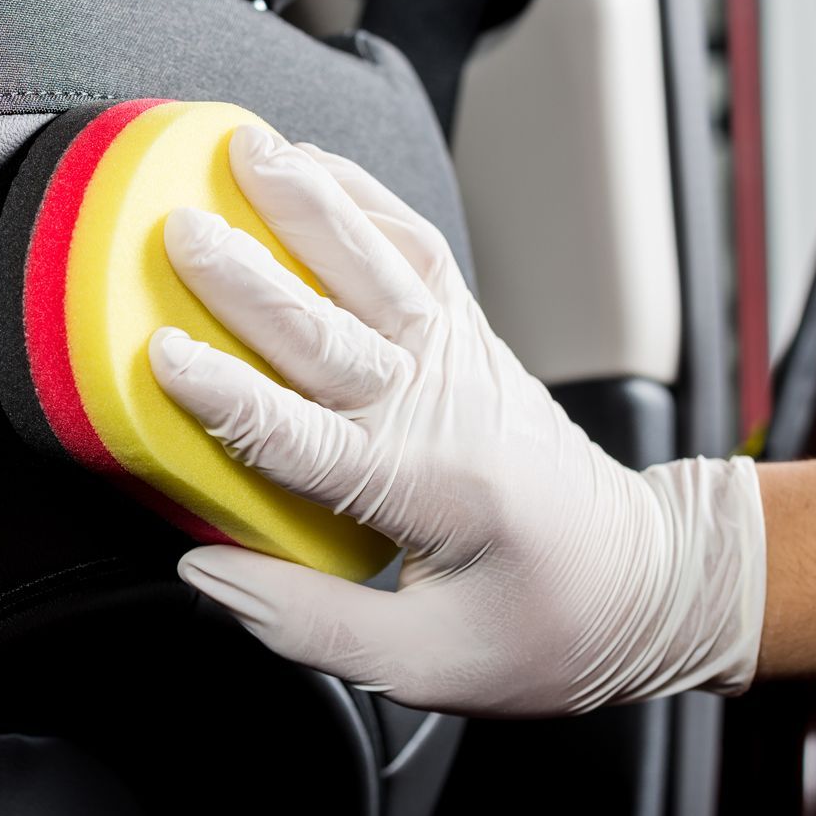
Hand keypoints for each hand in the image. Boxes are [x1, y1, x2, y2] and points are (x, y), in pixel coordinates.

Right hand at [148, 126, 765, 715]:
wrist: (651, 582)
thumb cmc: (546, 631)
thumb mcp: (424, 665)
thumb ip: (305, 620)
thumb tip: (205, 573)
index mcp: (420, 491)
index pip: (302, 436)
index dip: (226, 397)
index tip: (163, 357)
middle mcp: (440, 407)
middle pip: (328, 330)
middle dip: (247, 277)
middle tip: (181, 230)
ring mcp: (460, 359)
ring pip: (377, 266)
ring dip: (310, 205)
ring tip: (249, 151)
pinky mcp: (470, 336)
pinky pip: (415, 251)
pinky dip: (365, 199)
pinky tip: (316, 165)